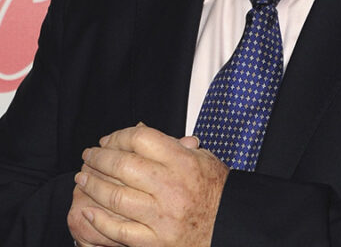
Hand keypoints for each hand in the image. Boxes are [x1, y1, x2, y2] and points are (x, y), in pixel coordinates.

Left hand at [73, 125, 228, 246]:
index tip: (107, 140)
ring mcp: (160, 216)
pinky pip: (119, 230)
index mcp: (183, 162)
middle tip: (89, 156)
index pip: (141, 139)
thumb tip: (141, 131)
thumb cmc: (217, 191)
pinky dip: (100, 220)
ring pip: (115, 197)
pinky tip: (89, 209)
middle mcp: (170, 187)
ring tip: (83, 177)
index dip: (118, 136)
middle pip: (123, 166)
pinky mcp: (154, 242)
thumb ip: (174, 145)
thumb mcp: (203, 159)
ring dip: (93, 185)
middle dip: (100, 159)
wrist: (230, 226)